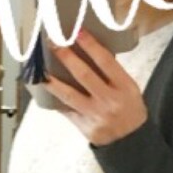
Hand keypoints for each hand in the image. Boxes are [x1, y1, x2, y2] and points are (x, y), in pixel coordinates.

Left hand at [42, 28, 147, 145]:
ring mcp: (96, 115)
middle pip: (84, 75)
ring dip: (53, 81)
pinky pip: (66, 110)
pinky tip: (45, 90)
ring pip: (69, 95)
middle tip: (54, 44)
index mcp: (124, 87)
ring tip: (42, 71)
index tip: (77, 32)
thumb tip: (88, 52)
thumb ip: (112, 74)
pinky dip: (55, 100)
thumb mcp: (129, 89)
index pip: (105, 61)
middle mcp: (110, 100)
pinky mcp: (85, 126)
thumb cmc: (130, 109)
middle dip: (66, 57)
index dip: (90, 45)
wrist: (131, 141)